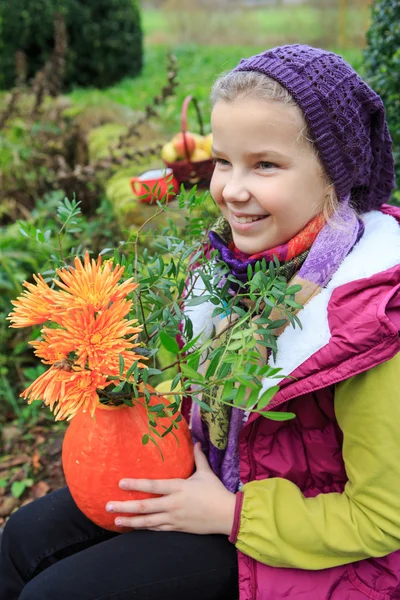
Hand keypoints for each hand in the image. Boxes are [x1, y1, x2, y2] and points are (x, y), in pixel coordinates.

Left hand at [106, 443, 235, 534]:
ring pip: (148, 521)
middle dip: (125, 506)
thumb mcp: (206, 473)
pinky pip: (158, 529)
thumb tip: (196, 440)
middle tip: (108, 504)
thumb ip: (199, 457)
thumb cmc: (216, 492)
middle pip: (144, 506)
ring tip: (116, 519)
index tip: (120, 483)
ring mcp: (174, 518)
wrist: (227, 516)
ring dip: (130, 520)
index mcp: (179, 488)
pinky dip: (145, 528)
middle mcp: (173, 504)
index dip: (136, 484)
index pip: (153, 486)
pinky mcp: (177, 528)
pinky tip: (135, 527)